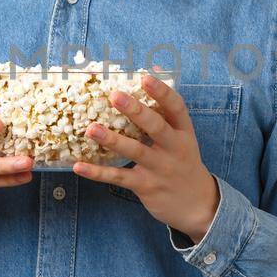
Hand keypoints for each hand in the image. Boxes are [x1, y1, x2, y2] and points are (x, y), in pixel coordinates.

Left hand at [72, 71, 221, 241]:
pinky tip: (79, 166)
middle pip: (156, 127)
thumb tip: (150, 71)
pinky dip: (98, 173)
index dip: (161, 92)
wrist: (197, 205)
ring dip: (112, 140)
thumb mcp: (182, 138)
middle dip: (136, 111)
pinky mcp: (146, 186)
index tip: (145, 78)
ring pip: (135, 151)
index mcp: (184, 132)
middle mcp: (175, 149)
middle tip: (115, 96)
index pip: (176, 108)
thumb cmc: (183, 162)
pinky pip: (119, 177)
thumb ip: (165, 112)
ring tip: (91, 128)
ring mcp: (160, 169)